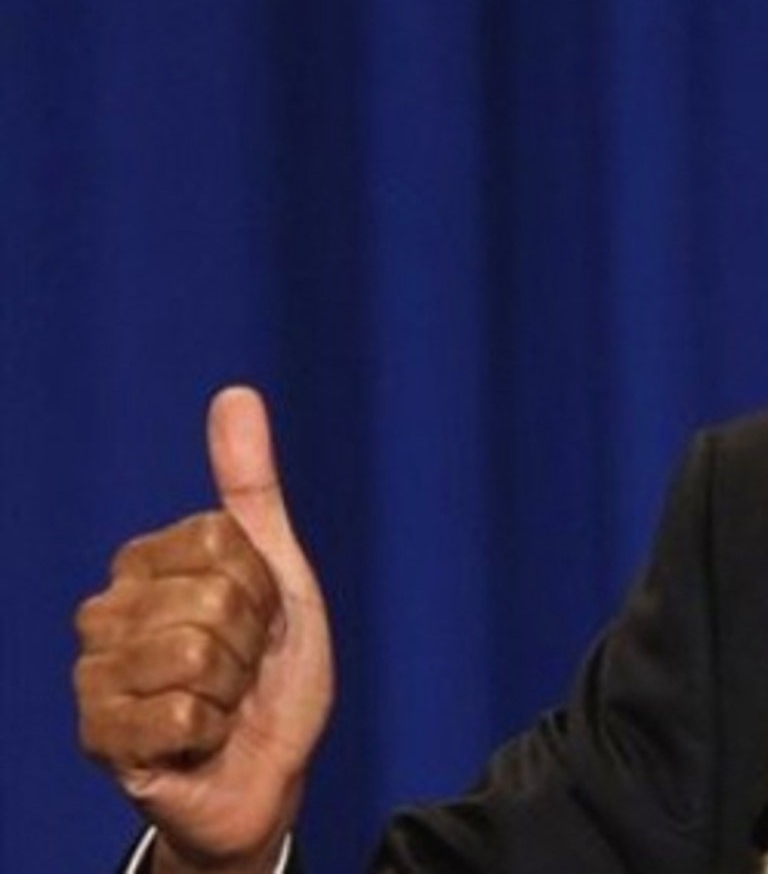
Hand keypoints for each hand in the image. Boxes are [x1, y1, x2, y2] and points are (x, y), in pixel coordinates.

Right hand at [75, 388, 333, 873]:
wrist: (264, 770)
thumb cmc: (271, 672)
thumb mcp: (278, 572)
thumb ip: (251, 486)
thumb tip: (236, 394)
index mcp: (145, 561)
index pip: (224, 541)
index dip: (265, 586)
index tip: (261, 617)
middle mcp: (105, 610)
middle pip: (211, 598)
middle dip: (250, 642)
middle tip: (243, 669)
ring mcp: (94, 673)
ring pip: (194, 656)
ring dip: (230, 690)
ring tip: (221, 702)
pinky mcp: (99, 735)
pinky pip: (179, 715)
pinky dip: (208, 732)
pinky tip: (198, 738)